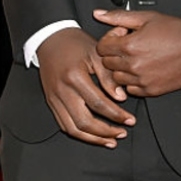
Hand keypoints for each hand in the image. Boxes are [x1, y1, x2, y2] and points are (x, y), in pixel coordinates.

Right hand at [37, 27, 134, 147]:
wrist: (51, 39)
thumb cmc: (76, 44)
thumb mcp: (97, 52)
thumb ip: (109, 76)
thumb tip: (121, 97)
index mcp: (75, 77)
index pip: (98, 103)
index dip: (116, 115)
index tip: (129, 120)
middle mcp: (62, 91)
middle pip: (85, 121)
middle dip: (106, 131)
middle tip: (122, 133)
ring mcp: (54, 99)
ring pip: (73, 128)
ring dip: (93, 138)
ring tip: (110, 140)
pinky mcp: (51, 103)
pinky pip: (64, 125)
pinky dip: (80, 134)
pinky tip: (93, 136)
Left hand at [94, 9, 180, 96]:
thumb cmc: (175, 30)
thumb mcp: (146, 17)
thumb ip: (118, 17)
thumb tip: (98, 14)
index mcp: (130, 46)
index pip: (101, 48)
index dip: (110, 39)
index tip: (122, 36)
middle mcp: (133, 65)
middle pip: (107, 64)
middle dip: (115, 54)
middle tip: (132, 46)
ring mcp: (142, 80)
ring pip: (117, 79)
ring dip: (123, 69)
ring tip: (138, 58)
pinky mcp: (151, 90)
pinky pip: (131, 89)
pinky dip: (134, 81)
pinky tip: (145, 69)